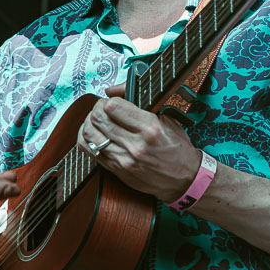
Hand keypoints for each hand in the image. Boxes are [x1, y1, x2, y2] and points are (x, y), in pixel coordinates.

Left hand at [79, 83, 199, 202]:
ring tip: (96, 120)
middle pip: (98, 119)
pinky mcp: (116, 170)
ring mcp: (123, 160)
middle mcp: (135, 145)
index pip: (114, 107)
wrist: (184, 179)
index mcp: (150, 129)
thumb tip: (113, 90)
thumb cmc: (177, 148)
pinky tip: (92, 133)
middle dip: (97, 108)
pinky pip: (89, 151)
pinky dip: (85, 138)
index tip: (112, 100)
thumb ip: (143, 103)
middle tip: (102, 108)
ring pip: (89, 134)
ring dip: (89, 122)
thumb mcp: (168, 119)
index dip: (109, 100)